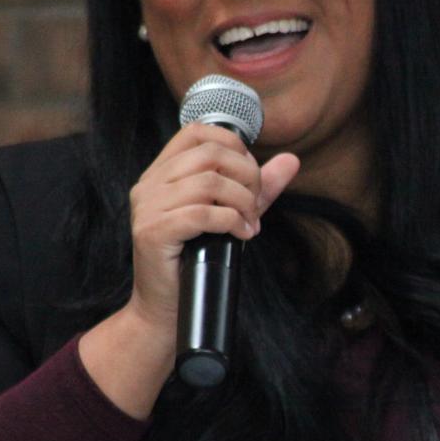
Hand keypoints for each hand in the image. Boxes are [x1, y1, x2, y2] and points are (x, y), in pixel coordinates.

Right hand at [127, 123, 298, 336]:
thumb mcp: (229, 215)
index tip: (250, 176)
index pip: (197, 131)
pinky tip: (242, 235)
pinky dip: (232, 221)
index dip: (234, 145)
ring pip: (209, 182)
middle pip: (210, 154)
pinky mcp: (153, 232)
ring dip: (242, 202)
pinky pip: (202, 213)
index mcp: (160, 174)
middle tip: (256, 205)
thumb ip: (257, 187)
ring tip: (250, 224)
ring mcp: (147, 208)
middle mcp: (149, 185)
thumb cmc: (195, 262)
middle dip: (246, 176)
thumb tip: (292, 160)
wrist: (165, 309)